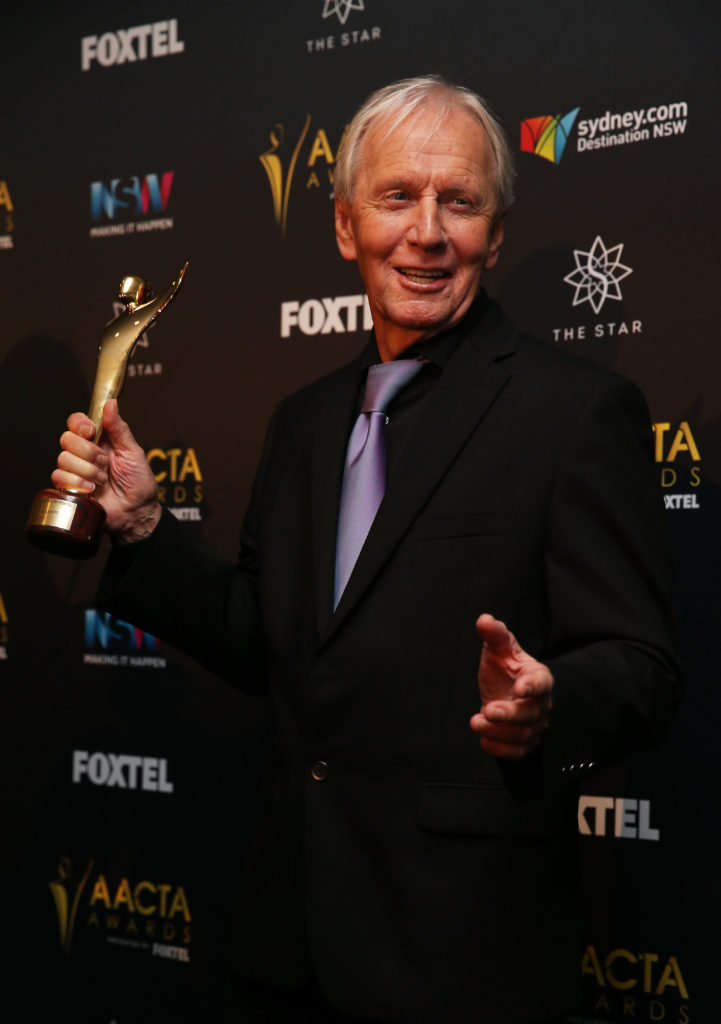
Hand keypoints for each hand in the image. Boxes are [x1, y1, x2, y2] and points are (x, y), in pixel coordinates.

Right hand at [52, 399, 160, 542]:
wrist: (137, 512)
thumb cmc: (139, 482)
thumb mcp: (133, 452)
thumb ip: (119, 429)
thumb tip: (110, 403)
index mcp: (100, 440)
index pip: (76, 422)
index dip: (79, 424)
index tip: (91, 431)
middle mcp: (84, 453)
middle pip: (66, 438)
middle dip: (88, 452)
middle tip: (105, 462)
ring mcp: (76, 470)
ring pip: (63, 458)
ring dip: (87, 470)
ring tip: (103, 479)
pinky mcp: (70, 487)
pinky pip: (59, 477)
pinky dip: (77, 483)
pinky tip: (92, 489)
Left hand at [469, 613, 552, 759]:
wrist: (505, 691)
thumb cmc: (505, 668)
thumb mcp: (499, 648)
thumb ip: (494, 634)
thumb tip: (484, 620)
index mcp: (538, 677)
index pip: (541, 683)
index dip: (532, 686)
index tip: (520, 688)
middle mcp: (541, 703)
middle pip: (531, 714)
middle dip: (509, 714)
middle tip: (487, 710)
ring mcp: (535, 725)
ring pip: (523, 734)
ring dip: (499, 732)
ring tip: (475, 722)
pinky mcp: (525, 741)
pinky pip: (518, 752)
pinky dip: (501, 750)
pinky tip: (484, 740)